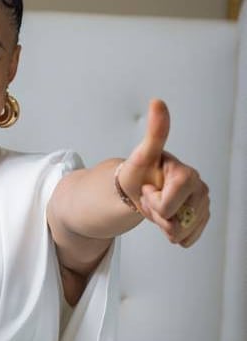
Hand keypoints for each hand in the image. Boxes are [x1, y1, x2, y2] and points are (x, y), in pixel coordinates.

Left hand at [117, 99, 209, 246]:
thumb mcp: (141, 156)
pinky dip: (174, 234)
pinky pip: (187, 238)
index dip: (155, 202)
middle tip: (150, 199)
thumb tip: (157, 102)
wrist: (138, 190)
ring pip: (181, 232)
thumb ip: (154, 133)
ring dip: (164, 225)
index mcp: (186, 173)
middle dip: (158, 215)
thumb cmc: (139, 174)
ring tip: (157, 207)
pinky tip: (167, 218)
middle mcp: (199, 187)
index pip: (169, 203)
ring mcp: (202, 204)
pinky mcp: (201, 217)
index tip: (149, 189)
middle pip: (177, 221)